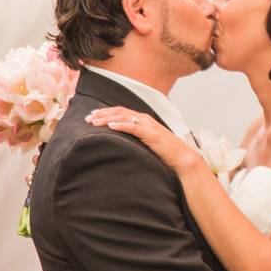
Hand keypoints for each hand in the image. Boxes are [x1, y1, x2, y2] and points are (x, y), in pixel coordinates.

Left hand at [86, 107, 202, 173]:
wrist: (182, 158)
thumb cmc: (166, 152)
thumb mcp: (148, 142)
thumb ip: (137, 138)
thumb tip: (122, 142)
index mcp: (144, 120)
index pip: (122, 112)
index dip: (106, 112)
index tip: (92, 116)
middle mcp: (146, 119)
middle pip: (120, 111)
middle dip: (102, 113)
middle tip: (88, 118)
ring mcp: (149, 126)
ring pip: (124, 117)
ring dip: (107, 118)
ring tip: (94, 122)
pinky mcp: (152, 135)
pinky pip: (134, 127)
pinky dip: (121, 125)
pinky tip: (111, 126)